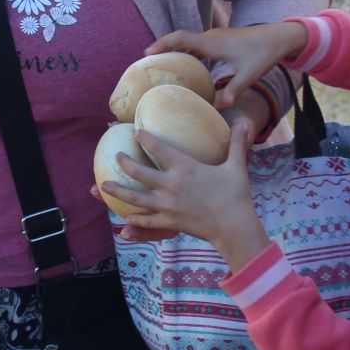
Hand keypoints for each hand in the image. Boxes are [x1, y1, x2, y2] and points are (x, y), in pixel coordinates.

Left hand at [101, 122, 270, 271]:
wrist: (233, 226)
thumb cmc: (236, 195)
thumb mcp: (236, 166)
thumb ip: (237, 144)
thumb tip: (245, 123)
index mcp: (185, 168)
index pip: (159, 149)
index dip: (145, 139)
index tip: (136, 132)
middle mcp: (171, 185)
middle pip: (140, 172)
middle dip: (125, 163)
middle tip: (117, 156)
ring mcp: (168, 205)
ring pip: (136, 197)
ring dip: (118, 191)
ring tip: (104, 186)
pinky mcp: (169, 222)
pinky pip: (148, 220)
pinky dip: (136, 218)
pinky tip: (126, 217)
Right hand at [149, 22, 308, 109]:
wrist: (280, 37)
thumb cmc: (263, 54)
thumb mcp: (248, 75)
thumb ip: (233, 90)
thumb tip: (221, 107)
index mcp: (212, 43)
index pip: (181, 39)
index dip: (162, 45)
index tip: (146, 53)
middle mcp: (211, 37)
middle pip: (180, 40)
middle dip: (163, 49)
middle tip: (148, 63)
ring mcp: (216, 37)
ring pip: (189, 42)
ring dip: (176, 51)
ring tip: (163, 65)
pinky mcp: (222, 40)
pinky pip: (198, 45)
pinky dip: (188, 52)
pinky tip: (188, 67)